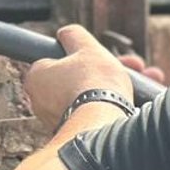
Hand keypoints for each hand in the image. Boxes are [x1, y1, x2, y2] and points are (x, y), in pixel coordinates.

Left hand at [24, 25, 160, 127]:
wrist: (103, 123)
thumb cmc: (93, 84)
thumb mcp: (86, 47)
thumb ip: (74, 35)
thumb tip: (66, 33)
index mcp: (36, 77)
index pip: (57, 61)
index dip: (82, 57)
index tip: (99, 58)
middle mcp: (40, 102)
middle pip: (77, 80)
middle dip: (104, 74)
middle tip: (129, 70)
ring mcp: (56, 121)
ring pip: (88, 98)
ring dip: (110, 91)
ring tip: (133, 90)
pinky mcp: (74, 135)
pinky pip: (94, 117)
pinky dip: (109, 110)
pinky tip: (129, 106)